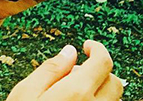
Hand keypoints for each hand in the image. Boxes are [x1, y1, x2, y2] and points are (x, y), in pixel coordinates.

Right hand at [7, 41, 123, 100]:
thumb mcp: (26, 92)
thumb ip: (51, 69)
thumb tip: (70, 52)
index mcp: (77, 93)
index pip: (103, 62)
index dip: (98, 48)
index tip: (87, 46)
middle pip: (115, 82)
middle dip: (101, 71)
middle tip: (77, 73)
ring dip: (100, 92)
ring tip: (74, 95)